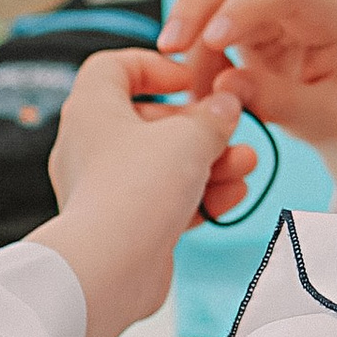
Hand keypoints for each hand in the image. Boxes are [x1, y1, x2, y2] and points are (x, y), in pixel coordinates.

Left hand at [33, 49, 254, 336]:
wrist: (109, 270)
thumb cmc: (138, 189)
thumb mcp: (189, 137)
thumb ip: (214, 116)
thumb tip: (226, 106)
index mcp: (92, 109)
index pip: (114, 68)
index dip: (155, 66)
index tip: (189, 81)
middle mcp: (90, 146)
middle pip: (149, 119)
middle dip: (199, 125)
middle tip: (230, 129)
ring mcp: (105, 188)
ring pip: (163, 163)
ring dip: (209, 162)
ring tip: (246, 165)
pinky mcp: (123, 226)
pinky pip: (164, 200)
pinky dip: (198, 196)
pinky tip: (232, 197)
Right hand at [156, 0, 336, 205]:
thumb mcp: (322, 120)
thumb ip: (279, 101)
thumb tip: (225, 84)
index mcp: (332, 13)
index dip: (243, 7)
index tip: (210, 40)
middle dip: (199, 3)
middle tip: (170, 48)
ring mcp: (269, 0)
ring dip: (189, 27)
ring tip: (188, 86)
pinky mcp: (245, 16)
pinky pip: (208, 15)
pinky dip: (193, 44)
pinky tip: (196, 82)